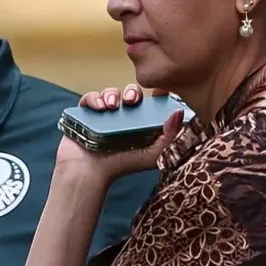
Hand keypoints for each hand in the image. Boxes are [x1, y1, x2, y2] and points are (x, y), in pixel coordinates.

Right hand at [56, 84, 184, 184]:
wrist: (90, 173)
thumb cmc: (121, 166)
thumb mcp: (151, 156)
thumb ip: (169, 138)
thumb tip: (179, 113)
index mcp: (140, 124)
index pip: (149, 103)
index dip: (153, 94)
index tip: (156, 93)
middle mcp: (123, 117)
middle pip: (130, 93)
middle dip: (132, 92)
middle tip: (131, 101)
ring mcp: (104, 114)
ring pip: (111, 92)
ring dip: (112, 94)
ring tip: (111, 106)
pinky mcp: (86, 113)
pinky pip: (90, 98)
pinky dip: (95, 98)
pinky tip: (100, 108)